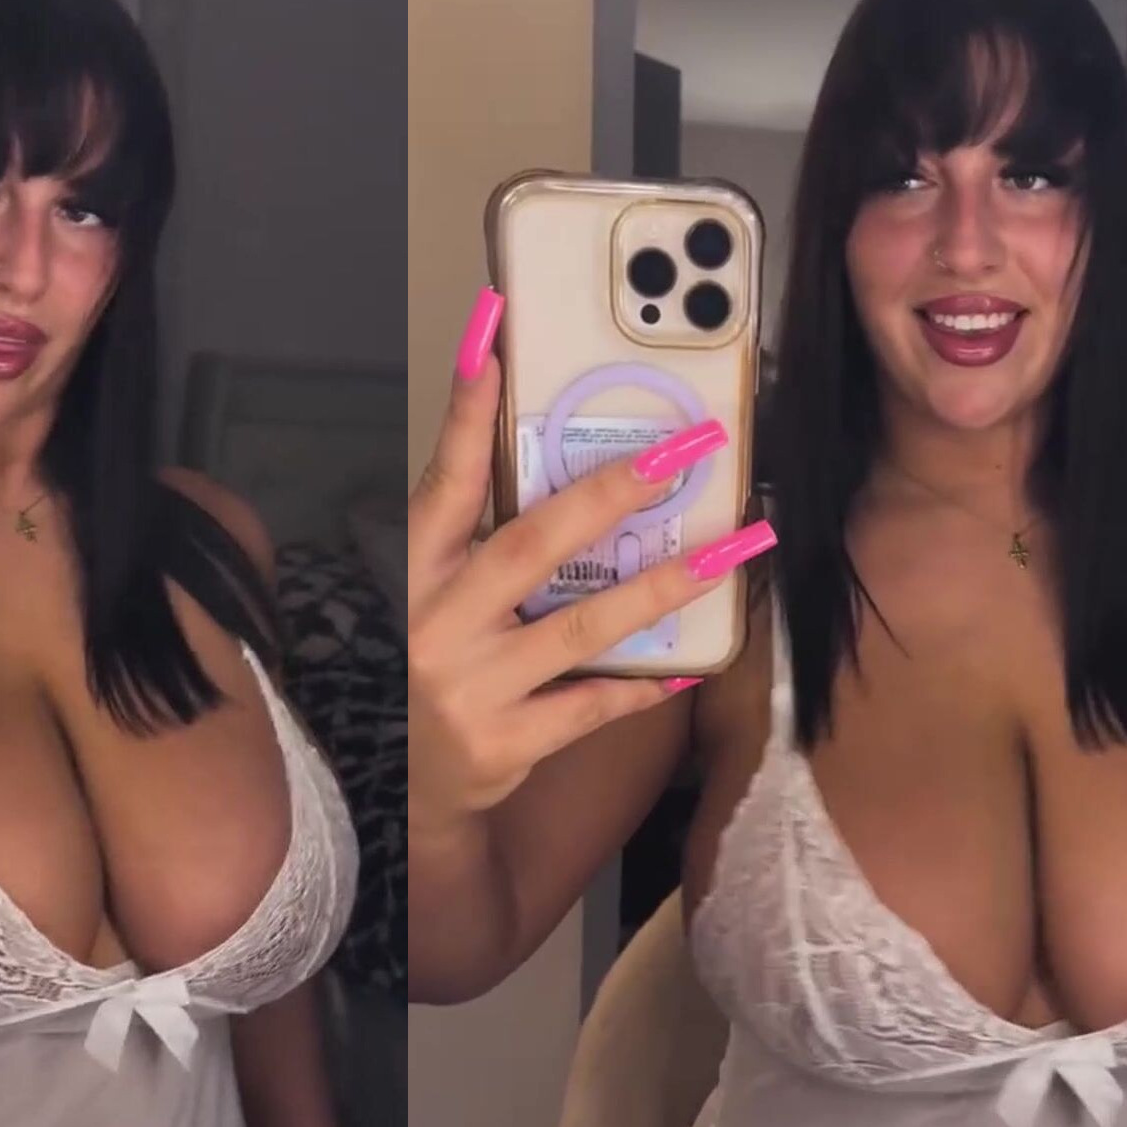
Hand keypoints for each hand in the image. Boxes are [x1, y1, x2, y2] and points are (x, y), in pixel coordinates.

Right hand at [406, 288, 769, 826]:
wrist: (393, 787)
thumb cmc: (422, 671)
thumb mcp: (425, 600)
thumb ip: (471, 545)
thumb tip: (552, 471)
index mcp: (411, 575)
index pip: (442, 480)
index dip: (467, 412)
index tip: (493, 338)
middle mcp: (434, 623)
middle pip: (531, 543)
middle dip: (611, 491)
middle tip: (682, 451)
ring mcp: (470, 686)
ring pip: (581, 625)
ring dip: (664, 582)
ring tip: (733, 549)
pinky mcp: (504, 742)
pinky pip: (589, 705)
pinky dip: (640, 685)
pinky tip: (687, 667)